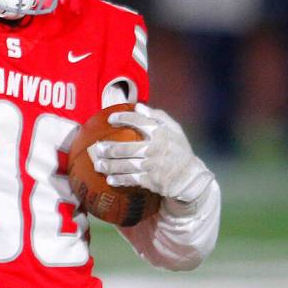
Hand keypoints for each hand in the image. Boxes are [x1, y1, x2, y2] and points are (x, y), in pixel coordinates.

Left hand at [88, 103, 213, 202]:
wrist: (189, 177)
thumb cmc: (179, 150)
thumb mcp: (175, 129)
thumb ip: (158, 116)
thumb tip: (138, 106)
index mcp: (161, 133)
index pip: (139, 121)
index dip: (123, 118)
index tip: (110, 119)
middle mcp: (155, 149)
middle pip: (126, 148)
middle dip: (109, 148)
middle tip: (98, 148)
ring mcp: (152, 166)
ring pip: (125, 165)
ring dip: (109, 165)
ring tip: (98, 164)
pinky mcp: (150, 180)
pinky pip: (130, 180)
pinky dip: (119, 180)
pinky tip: (110, 179)